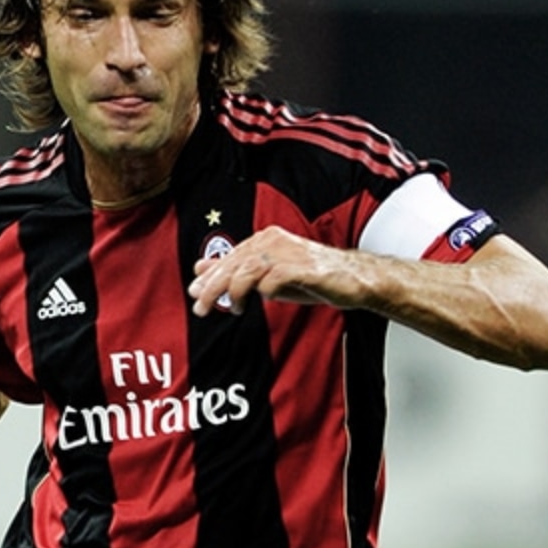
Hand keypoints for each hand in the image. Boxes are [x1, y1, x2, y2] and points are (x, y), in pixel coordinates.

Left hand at [189, 226, 354, 315]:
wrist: (352, 279)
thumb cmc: (310, 276)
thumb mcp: (267, 275)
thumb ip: (237, 271)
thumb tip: (202, 269)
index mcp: (264, 239)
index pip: (229, 257)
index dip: (210, 276)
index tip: (195, 293)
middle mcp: (273, 241)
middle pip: (234, 263)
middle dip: (213, 286)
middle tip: (200, 305)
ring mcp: (288, 252)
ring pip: (248, 270)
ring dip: (235, 292)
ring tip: (233, 308)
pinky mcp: (302, 268)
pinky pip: (273, 279)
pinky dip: (265, 291)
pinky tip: (265, 299)